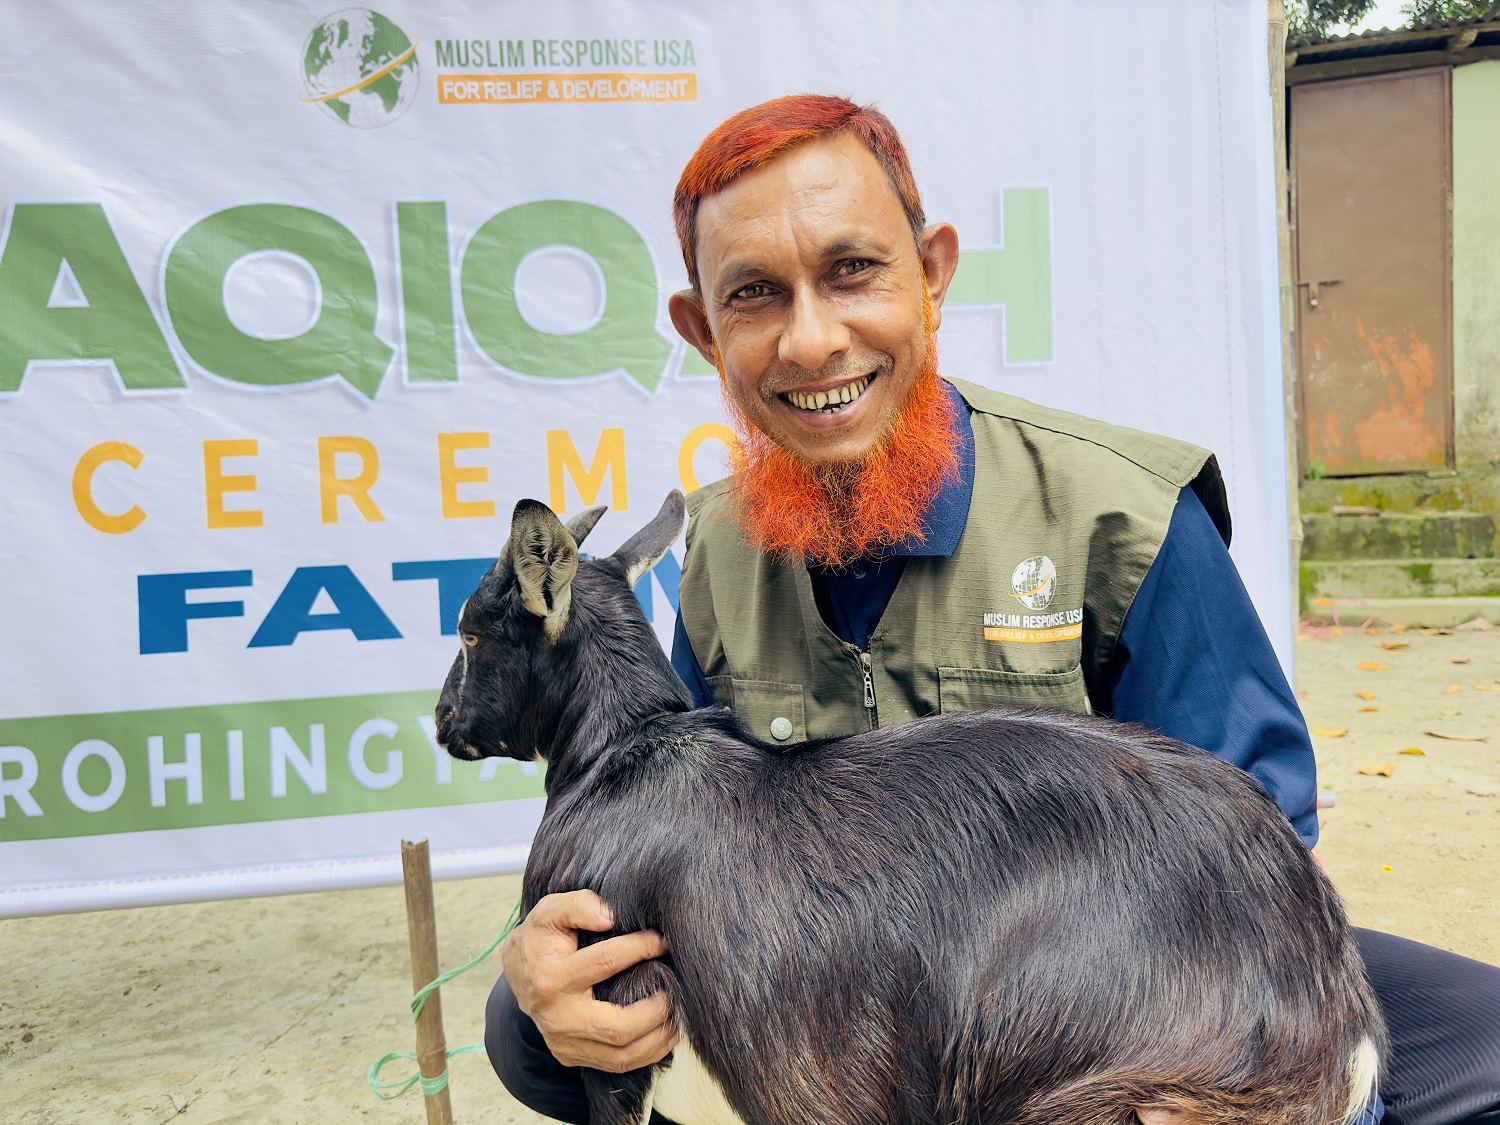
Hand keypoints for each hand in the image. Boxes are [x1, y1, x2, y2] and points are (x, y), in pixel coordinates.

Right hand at [501, 889, 677, 1071]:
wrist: (518, 972)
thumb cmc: (541, 937)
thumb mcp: (549, 910)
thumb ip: (578, 905)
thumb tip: (610, 916)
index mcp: (551, 979)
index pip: (605, 963)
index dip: (640, 948)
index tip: (663, 939)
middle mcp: (557, 1018)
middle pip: (618, 1027)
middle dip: (657, 1009)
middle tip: (676, 988)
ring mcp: (564, 1043)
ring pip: (622, 1054)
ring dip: (658, 1038)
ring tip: (678, 1013)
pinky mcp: (572, 1057)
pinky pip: (616, 1064)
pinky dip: (647, 1052)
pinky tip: (664, 1032)